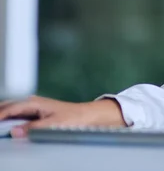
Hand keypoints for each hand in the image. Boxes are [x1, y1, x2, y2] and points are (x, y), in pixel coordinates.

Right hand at [0, 96, 126, 137]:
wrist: (85, 115)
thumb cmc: (72, 117)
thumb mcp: (52, 124)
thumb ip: (33, 128)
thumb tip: (15, 131)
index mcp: (35, 102)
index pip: (10, 108)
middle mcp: (32, 102)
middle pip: (8, 106)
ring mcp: (33, 106)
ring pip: (11, 109)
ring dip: (3, 114)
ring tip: (0, 124)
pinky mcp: (35, 112)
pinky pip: (16, 113)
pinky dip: (8, 117)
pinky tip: (6, 124)